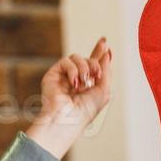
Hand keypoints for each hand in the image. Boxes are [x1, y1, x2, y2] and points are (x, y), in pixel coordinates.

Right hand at [26, 37, 112, 159]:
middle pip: (86, 58)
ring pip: (77, 57)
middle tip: (96, 75)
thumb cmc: (85, 111)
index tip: (105, 41)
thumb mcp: (104, 91)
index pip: (94, 64)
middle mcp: (76, 79)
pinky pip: (66, 61)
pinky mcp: (53, 74)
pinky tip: (74, 83)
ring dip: (84, 68)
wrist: (68, 119)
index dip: (99, 52)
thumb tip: (107, 53)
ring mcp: (64, 76)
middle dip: (95, 63)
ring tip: (85, 83)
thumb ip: (106, 71)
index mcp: (89, 85)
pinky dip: (73, 70)